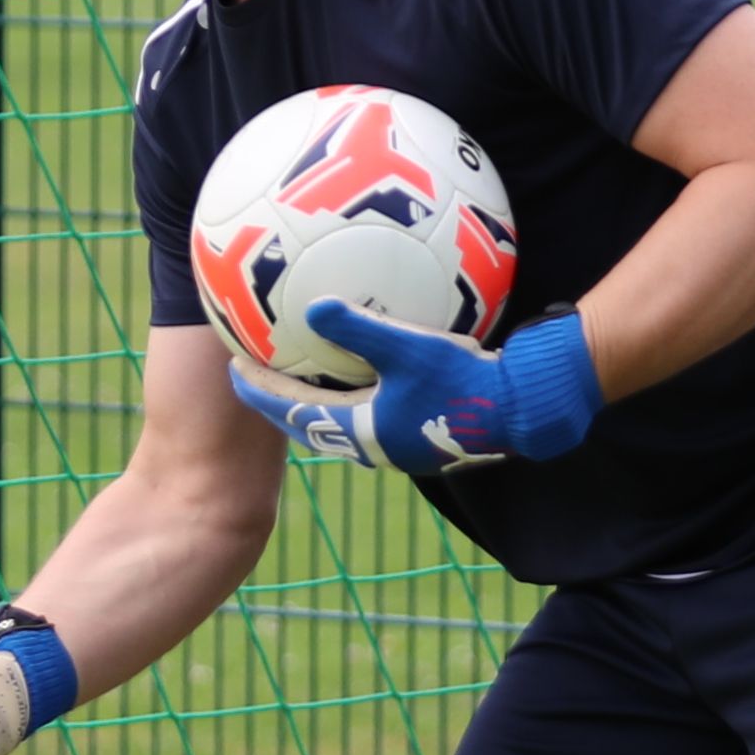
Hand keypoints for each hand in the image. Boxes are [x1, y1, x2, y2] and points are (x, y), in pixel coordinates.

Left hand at [236, 302, 601, 479]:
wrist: (521, 411)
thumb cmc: (464, 381)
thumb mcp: (408, 347)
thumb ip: (359, 329)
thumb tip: (314, 306)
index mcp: (363, 431)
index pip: (293, 414)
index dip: (260, 393)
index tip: (233, 373)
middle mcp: (377, 448)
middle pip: (313, 427)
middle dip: (281, 405)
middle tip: (255, 381)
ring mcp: (403, 448)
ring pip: (344, 428)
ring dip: (318, 407)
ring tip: (303, 382)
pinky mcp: (427, 439)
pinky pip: (374, 419)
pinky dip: (355, 400)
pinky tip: (369, 378)